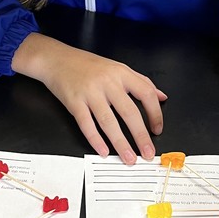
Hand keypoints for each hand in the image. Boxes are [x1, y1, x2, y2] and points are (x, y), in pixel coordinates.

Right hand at [11, 33, 165, 163]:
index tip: (157, 130)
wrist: (56, 59)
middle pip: (129, 112)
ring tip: (128, 158)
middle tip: (147, 153)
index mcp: (121, 73)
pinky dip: (95, 139)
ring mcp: (90, 92)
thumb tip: (162, 97)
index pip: (146, 94)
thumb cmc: (87, 65)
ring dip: (120, 143)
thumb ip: (140, 82)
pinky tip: (103, 151)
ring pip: (108, 121)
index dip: (155, 114)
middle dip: (140, 136)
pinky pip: (86, 124)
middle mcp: (107, 82)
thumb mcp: (117, 68)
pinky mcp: (74, 102)